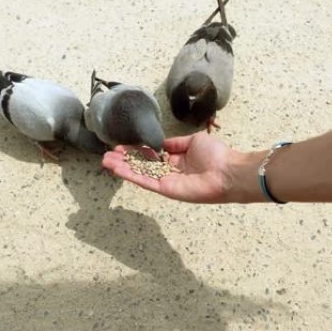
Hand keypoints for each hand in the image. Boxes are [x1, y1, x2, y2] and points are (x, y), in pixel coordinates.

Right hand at [102, 132, 264, 202]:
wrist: (227, 171)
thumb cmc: (216, 154)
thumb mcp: (193, 141)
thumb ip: (174, 143)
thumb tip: (160, 143)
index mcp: (177, 159)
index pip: (151, 155)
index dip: (136, 150)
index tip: (122, 145)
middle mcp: (169, 171)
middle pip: (141, 165)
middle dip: (125, 159)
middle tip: (108, 154)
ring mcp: (166, 181)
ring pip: (139, 173)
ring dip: (122, 168)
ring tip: (105, 161)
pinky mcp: (165, 189)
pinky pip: (144, 181)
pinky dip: (130, 175)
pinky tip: (116, 168)